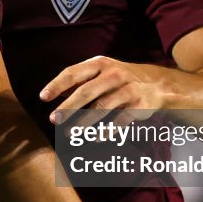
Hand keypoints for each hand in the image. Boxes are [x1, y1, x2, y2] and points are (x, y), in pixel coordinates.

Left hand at [40, 56, 170, 124]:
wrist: (159, 84)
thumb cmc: (122, 79)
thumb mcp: (102, 71)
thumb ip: (80, 80)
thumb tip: (54, 92)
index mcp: (101, 63)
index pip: (74, 72)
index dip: (57, 85)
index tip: (43, 97)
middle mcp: (114, 74)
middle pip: (86, 91)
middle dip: (68, 107)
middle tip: (53, 119)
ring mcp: (128, 89)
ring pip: (101, 108)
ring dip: (83, 123)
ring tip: (69, 133)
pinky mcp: (140, 105)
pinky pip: (119, 121)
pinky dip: (105, 131)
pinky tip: (93, 138)